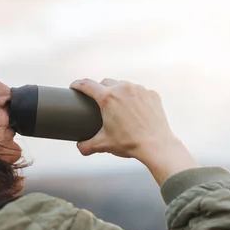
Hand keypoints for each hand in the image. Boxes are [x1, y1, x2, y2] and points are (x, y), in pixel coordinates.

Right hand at [70, 78, 199, 185]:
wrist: (156, 145)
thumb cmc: (129, 144)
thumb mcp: (104, 144)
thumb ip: (87, 146)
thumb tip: (80, 147)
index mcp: (108, 98)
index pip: (87, 85)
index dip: (77, 85)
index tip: (73, 87)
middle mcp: (123, 88)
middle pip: (105, 82)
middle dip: (98, 89)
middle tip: (97, 100)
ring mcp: (139, 89)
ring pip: (123, 85)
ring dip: (117, 91)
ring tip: (117, 104)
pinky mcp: (151, 94)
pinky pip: (138, 91)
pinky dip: (134, 97)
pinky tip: (134, 108)